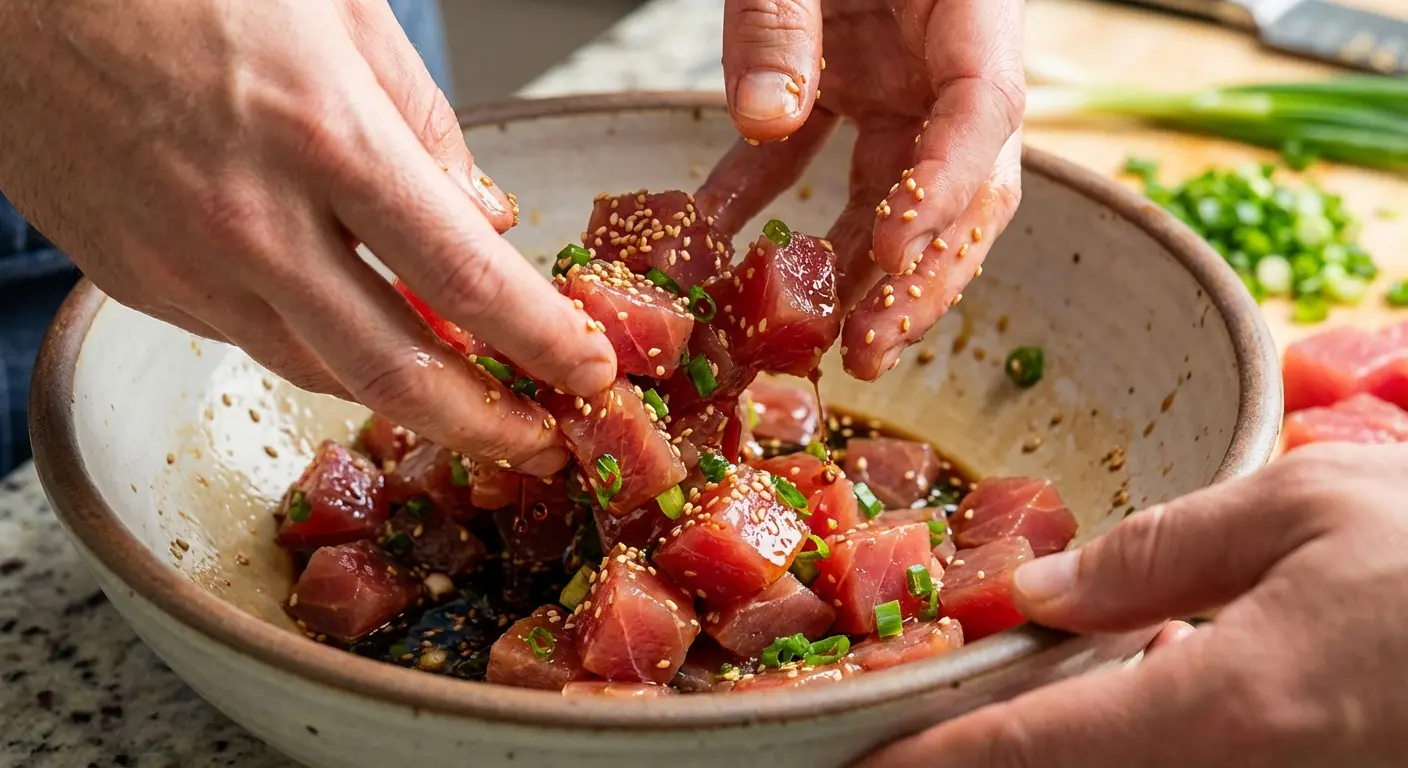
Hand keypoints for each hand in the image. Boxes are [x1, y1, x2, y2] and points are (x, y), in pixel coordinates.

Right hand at [0, 0, 616, 475]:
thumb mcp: (339, 10)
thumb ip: (424, 126)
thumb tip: (484, 219)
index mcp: (322, 135)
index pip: (463, 278)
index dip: (539, 341)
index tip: (589, 371)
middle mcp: (252, 219)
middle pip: (394, 369)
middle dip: (483, 424)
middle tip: (539, 442)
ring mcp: (184, 262)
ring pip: (321, 371)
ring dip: (405, 399)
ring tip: (468, 402)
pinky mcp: (136, 280)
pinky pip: (252, 339)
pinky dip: (321, 351)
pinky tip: (361, 336)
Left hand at [696, 0, 1024, 380]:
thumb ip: (783, 17)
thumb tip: (764, 119)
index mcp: (971, 11)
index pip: (984, 114)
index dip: (945, 194)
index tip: (892, 255)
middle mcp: (945, 58)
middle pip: (961, 184)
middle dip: (921, 275)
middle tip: (871, 347)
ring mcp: (895, 75)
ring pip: (891, 190)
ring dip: (852, 267)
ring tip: (813, 341)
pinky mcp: (840, 81)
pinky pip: (806, 156)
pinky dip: (763, 200)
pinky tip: (715, 246)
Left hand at [859, 443, 1407, 766]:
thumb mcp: (1307, 510)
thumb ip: (1160, 554)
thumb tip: (1043, 588)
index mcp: (1224, 713)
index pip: (1022, 757)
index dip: (925, 763)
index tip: (853, 762)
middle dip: (979, 764)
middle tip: (912, 732)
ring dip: (1052, 752)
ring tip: (997, 712)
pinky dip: (1126, 743)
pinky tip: (1127, 686)